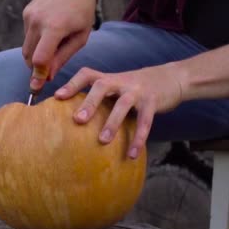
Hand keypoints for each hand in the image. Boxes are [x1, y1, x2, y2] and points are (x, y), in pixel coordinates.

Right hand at [22, 0, 95, 90]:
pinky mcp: (26, 14)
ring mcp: (30, 17)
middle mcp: (38, 22)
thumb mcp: (81, 35)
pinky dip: (36, 43)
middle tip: (45, 77)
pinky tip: (49, 34)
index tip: (37, 87)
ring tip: (53, 51)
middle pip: (29, 57)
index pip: (40, 58)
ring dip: (36, 56)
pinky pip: (28, 37)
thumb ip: (64, 56)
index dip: (39, 75)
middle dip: (36, 69)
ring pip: (27, 48)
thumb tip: (49, 76)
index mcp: (55, 28)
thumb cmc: (82, 8)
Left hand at [54, 64, 182, 158]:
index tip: (57, 97)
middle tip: (78, 120)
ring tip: (103, 141)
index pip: (87, 74)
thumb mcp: (117, 86)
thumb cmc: (136, 88)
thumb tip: (73, 119)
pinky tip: (132, 154)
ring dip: (112, 122)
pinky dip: (139, 138)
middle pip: (102, 85)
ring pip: (123, 104)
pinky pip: (145, 121)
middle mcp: (121, 81)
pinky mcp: (153, 102)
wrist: (172, 78)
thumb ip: (99, 97)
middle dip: (89, 102)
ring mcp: (138, 90)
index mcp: (109, 78)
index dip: (72, 84)